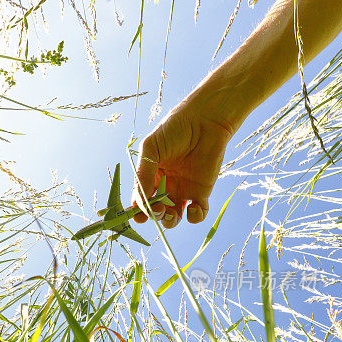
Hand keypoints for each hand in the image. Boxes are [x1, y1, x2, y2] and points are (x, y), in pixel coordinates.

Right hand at [132, 91, 234, 228]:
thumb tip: (141, 200)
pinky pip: (198, 214)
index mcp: (150, 176)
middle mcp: (165, 186)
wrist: (205, 120)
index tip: (137, 215)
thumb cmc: (175, 128)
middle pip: (155, 211)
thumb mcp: (151, 148)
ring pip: (174, 217)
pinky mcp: (202, 192)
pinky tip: (193, 207)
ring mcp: (183, 190)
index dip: (137, 210)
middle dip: (154, 215)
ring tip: (171, 213)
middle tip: (157, 210)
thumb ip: (144, 173)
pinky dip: (195, 217)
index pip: (140, 199)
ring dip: (170, 221)